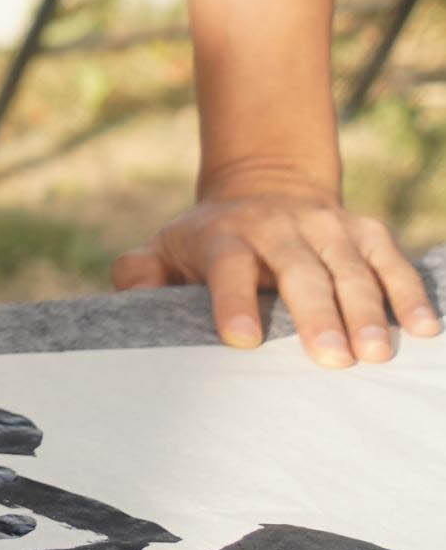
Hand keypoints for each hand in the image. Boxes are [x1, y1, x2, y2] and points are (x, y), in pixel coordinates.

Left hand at [114, 188, 437, 367]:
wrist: (261, 190)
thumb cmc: (209, 243)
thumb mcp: (167, 249)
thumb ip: (141, 271)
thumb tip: (133, 288)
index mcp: (224, 235)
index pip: (227, 265)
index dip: (232, 299)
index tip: (239, 338)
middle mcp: (276, 225)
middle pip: (298, 268)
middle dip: (315, 312)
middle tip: (332, 359)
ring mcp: (324, 225)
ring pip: (349, 266)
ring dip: (366, 309)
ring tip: (375, 353)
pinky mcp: (364, 229)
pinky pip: (389, 260)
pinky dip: (407, 292)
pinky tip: (423, 328)